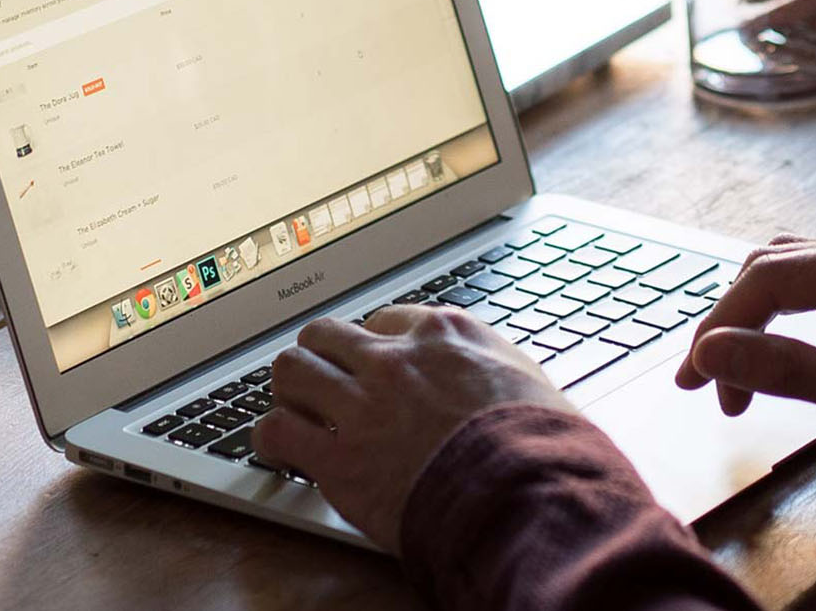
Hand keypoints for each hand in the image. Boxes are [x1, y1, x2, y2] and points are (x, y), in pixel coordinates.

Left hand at [254, 305, 571, 551]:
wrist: (528, 495)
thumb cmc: (544, 447)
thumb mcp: (529, 383)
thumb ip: (494, 372)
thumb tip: (496, 384)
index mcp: (444, 335)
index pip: (387, 320)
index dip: (376, 345)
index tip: (375, 365)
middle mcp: (395, 360)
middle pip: (327, 334)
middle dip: (321, 356)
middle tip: (323, 381)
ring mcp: (362, 406)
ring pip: (291, 369)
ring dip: (290, 389)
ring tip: (293, 407)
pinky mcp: (338, 459)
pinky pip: (277, 431)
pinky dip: (271, 438)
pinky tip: (277, 448)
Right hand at [674, 234, 815, 499]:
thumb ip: (787, 369)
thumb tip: (712, 352)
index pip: (773, 277)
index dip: (723, 324)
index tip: (695, 374)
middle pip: (775, 269)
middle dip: (732, 324)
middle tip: (704, 380)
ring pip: (792, 281)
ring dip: (754, 324)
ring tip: (733, 377)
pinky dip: (783, 328)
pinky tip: (773, 357)